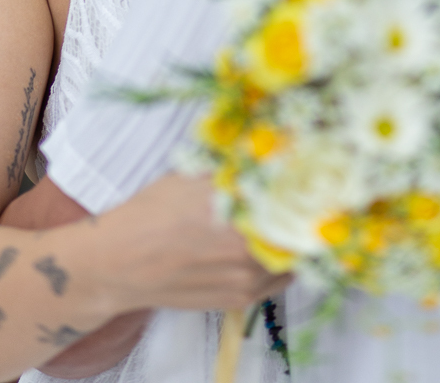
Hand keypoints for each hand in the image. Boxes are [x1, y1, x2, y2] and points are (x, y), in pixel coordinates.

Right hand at [2, 173, 290, 378]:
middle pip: (301, 226)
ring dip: (298, 235)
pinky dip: (284, 259)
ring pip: (294, 254)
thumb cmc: (153, 213)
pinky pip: (280, 277)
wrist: (120, 263)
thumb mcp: (195, 174)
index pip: (296, 195)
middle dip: (306, 208)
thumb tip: (272, 142)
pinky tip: (276, 241)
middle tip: (313, 190)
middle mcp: (248, 248)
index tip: (318, 168)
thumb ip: (236, 165)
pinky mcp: (241, 298)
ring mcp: (247, 277)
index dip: (311, 181)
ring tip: (295, 214)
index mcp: (239, 210)